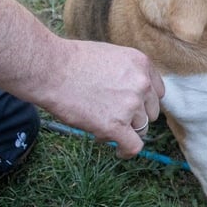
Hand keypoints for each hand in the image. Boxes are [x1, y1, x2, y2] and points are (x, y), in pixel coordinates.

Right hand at [44, 39, 164, 158]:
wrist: (50, 70)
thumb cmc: (71, 61)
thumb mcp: (110, 56)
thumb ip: (127, 73)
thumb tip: (130, 93)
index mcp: (141, 64)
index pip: (156, 92)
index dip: (144, 102)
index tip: (134, 108)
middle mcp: (141, 84)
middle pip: (150, 112)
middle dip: (135, 116)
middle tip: (114, 117)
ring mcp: (130, 105)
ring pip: (141, 128)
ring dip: (125, 130)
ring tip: (102, 126)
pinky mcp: (115, 125)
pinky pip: (133, 145)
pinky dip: (126, 151)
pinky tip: (118, 151)